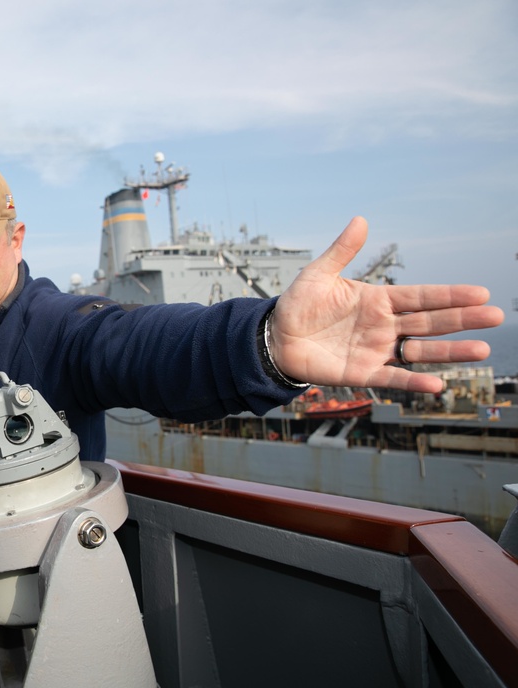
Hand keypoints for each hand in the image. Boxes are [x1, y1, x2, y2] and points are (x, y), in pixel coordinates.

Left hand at [271, 217, 504, 392]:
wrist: (275, 338)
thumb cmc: (297, 305)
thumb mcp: (319, 275)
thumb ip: (342, 251)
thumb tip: (360, 220)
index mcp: (378, 300)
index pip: (421, 296)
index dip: (450, 295)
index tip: (480, 294)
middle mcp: (384, 326)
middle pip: (431, 322)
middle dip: (463, 320)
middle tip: (495, 317)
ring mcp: (376, 350)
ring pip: (421, 351)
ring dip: (449, 351)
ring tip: (480, 349)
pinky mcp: (363, 372)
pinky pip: (393, 378)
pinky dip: (413, 382)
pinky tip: (437, 383)